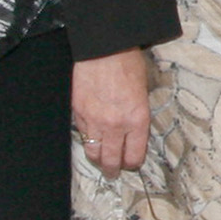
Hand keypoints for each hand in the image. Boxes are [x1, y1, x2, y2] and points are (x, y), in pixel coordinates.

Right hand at [71, 50, 152, 175]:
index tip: (131, 163)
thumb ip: (137, 115)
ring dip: (97, 158)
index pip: (134, 155)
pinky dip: (86, 138)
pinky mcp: (77, 112)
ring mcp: (94, 120)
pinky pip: (81, 134)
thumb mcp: (143, 91)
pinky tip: (90, 138)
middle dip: (113, 169)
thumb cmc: (128, 63)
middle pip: (112, 160)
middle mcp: (115, 125)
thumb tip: (132, 132)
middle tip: (113, 172)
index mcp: (137, 120)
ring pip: (93, 151)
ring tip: (100, 160)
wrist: (104, 47)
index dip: (132, 163)